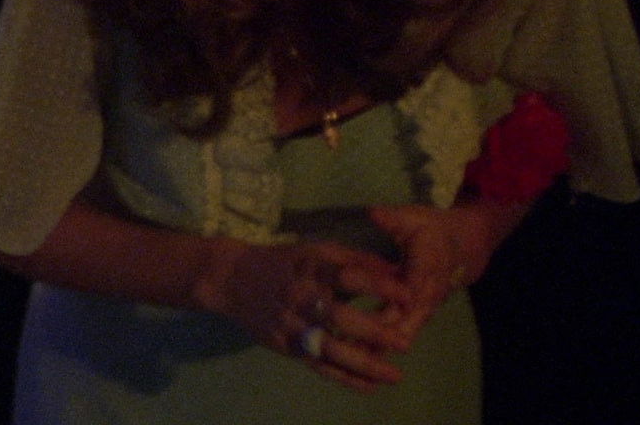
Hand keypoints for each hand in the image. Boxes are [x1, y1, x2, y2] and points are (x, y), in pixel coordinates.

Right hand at [207, 239, 413, 392]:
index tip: (409, 295)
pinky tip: (369, 387)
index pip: (347, 276)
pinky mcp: (284, 345)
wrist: (230, 279)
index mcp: (309, 268)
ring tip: (395, 376)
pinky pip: (317, 364)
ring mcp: (289, 324)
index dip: (378, 285)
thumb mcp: (314, 252)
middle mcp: (299, 296)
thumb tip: (396, 269)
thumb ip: (354, 260)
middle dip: (373, 331)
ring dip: (363, 364)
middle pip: (338, 316)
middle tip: (405, 343)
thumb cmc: (283, 263)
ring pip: (328, 348)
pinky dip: (344, 378)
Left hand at [367, 203, 515, 341]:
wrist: (464, 246)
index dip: (401, 300)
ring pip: (407, 326)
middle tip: (363, 347)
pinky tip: (365, 353)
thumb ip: (394, 219)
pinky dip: (387, 341)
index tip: (382, 313)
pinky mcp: (418, 311)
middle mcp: (429, 290)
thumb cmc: (432, 230)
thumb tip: (375, 213)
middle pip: (411, 315)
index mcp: (429, 265)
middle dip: (390, 332)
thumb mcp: (414, 218)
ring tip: (360, 356)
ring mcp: (426, 304)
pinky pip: (403, 328)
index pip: (416, 286)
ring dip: (386, 342)